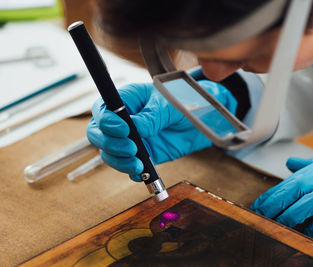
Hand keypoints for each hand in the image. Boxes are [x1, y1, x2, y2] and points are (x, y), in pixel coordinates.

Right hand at [87, 81, 236, 180]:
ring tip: (139, 165)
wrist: (203, 119)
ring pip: (109, 153)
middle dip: (109, 144)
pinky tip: (142, 173)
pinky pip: (128, 166)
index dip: (107, 121)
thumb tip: (137, 128)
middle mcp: (123, 120)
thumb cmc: (184, 102)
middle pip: (98, 133)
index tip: (124, 130)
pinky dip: (132, 172)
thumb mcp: (170, 104)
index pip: (103, 109)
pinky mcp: (141, 155)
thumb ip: (153, 116)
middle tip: (132, 149)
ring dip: (119, 161)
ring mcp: (130, 139)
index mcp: (127, 99)